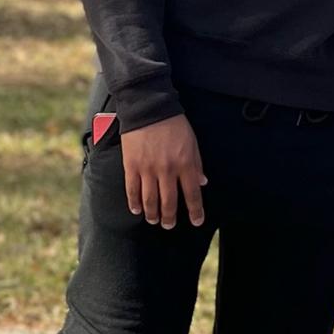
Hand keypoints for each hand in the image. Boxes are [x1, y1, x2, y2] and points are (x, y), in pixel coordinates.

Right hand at [121, 114, 206, 228]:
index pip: (192, 194)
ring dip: (152, 214)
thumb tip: (202, 183)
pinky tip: (137, 210)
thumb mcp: (192, 142)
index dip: (195, 211)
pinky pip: (132, 190)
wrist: (148, 108)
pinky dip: (134, 202)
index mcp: (185, 163)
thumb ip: (197, 163)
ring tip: (154, 220)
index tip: (196, 222)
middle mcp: (167, 170)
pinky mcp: (132, 165)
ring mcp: (148, 169)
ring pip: (150, 200)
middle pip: (169, 202)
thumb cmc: (174, 124)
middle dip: (170, 218)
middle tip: (169, 226)